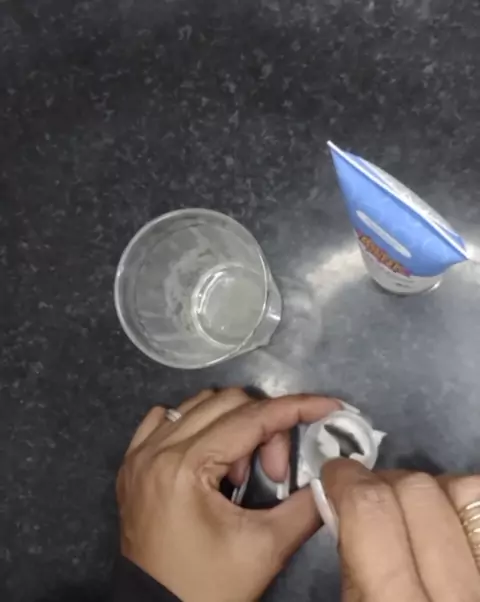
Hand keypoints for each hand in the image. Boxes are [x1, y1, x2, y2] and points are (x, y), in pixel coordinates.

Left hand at [116, 388, 340, 601]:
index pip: (251, 418)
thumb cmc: (210, 586)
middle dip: (264, 429)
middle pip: (228, 403)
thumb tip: (330, 475)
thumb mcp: (266, 548)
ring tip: (239, 472)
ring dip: (233, 426)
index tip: (327, 406)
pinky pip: (167, 418)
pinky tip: (210, 453)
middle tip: (274, 474)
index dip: (295, 408)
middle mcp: (156, 449)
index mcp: (185, 466)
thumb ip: (306, 506)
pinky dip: (197, 424)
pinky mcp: (132, 462)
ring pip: (199, 404)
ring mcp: (139, 453)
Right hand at [322, 459, 479, 600]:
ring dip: (432, 488)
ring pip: (466, 491)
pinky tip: (448, 521)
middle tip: (370, 496)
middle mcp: (457, 593)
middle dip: (385, 482)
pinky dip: (462, 505)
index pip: (370, 509)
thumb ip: (352, 558)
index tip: (335, 475)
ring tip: (415, 508)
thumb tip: (345, 499)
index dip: (346, 477)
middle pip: (418, 490)